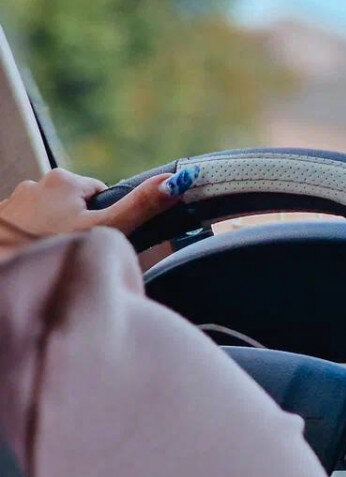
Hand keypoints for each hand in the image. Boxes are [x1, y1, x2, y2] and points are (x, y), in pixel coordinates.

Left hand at [0, 167, 186, 244]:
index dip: (107, 218)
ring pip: (49, 218)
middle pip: (74, 205)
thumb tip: (175, 180)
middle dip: (80, 226)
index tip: (102, 237)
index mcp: (64, 179)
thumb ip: (141, 206)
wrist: (8, 274)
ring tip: (57, 259)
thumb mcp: (107, 230)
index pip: (100, 193)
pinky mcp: (1, 223)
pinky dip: (34, 242)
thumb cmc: (54, 251)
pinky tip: (37, 260)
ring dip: (55, 235)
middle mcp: (34, 184)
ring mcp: (12, 204)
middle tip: (80, 251)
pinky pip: (27, 229)